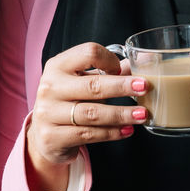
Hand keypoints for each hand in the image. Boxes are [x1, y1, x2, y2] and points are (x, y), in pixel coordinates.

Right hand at [26, 42, 148, 190]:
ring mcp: (48, 113)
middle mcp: (50, 87)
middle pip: (92, 84)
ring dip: (121, 114)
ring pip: (92, 113)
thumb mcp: (83, 81)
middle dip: (122, 86)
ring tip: (142, 115)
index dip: (109, 59)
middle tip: (144, 87)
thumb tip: (145, 60)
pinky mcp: (52, 137)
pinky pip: (88, 135)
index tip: (121, 69)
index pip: (88, 53)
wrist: (44, 134)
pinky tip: (127, 130)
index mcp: (57, 65)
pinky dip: (111, 133)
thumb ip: (112, 71)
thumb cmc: (69, 100)